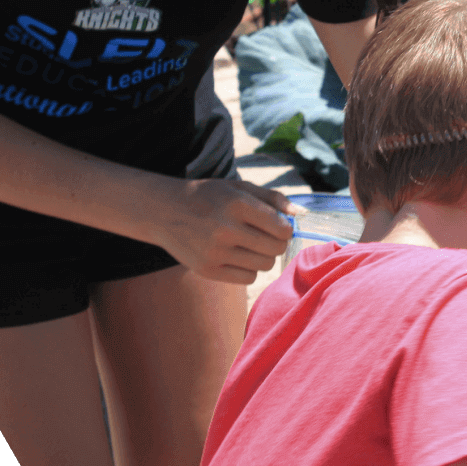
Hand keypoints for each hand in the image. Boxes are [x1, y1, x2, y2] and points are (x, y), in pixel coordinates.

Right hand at [153, 177, 300, 284]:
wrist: (165, 211)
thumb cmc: (210, 197)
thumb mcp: (239, 187)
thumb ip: (272, 198)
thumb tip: (300, 214)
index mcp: (237, 204)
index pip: (282, 228)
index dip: (286, 228)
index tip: (279, 225)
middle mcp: (225, 228)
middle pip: (275, 248)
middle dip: (277, 242)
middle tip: (266, 236)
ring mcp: (215, 252)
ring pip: (264, 265)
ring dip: (263, 256)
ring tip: (250, 244)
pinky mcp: (207, 270)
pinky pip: (248, 278)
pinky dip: (249, 269)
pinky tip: (238, 256)